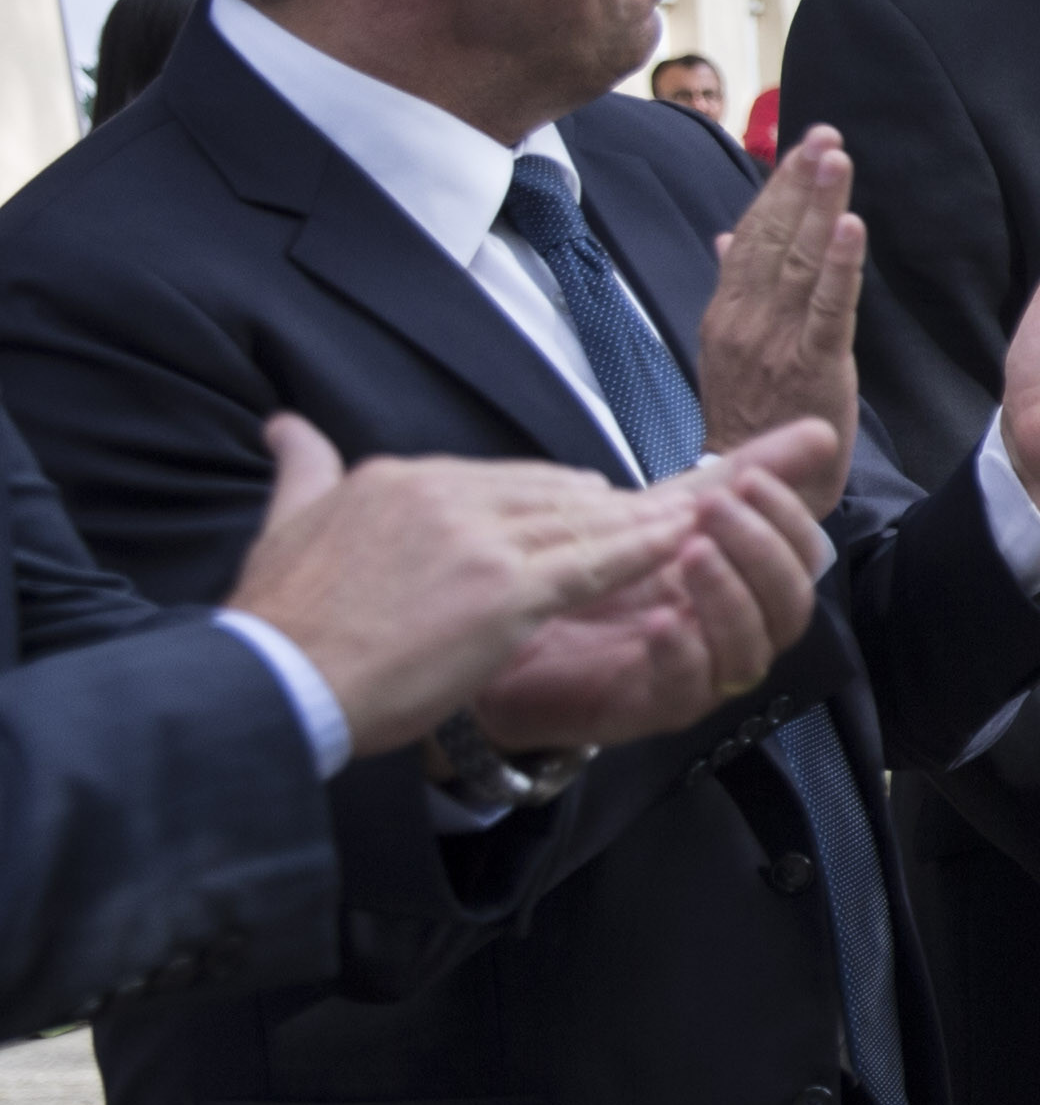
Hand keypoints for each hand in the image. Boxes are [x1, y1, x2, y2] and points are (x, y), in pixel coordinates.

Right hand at [226, 415, 703, 753]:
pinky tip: (684, 541)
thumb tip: (287, 426)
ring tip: (694, 518)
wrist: (279, 678)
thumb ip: (304, 470)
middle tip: (658, 513)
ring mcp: (480, 539)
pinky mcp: (507, 590)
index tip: (590, 504)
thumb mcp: (285, 523)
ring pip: (579, 522)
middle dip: (604, 507)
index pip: (501, 476)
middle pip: (549, 492)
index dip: (553, 495)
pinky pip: (595, 563)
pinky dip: (644, 550)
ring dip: (639, 521)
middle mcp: (444, 494)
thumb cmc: (282, 621)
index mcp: (399, 477)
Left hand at [469, 427, 840, 749]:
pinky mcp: (651, 709)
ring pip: (750, 652)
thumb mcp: (667, 512)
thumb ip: (743, 473)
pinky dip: (682, 653)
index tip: (752, 480)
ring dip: (728, 597)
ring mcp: (699, 675)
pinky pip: (688, 691)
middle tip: (714, 510)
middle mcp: (735, 633)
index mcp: (748, 586)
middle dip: (760, 553)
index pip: (804, 562)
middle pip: (789, 608)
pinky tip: (661, 620)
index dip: (788, 521)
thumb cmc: (598, 573)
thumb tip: (821, 432)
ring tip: (690, 553)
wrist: (512, 626)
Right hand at [692, 129, 866, 523]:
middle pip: (774, 236)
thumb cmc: (748, 415)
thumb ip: (732, 288)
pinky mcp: (813, 364)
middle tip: (824, 135)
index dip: (777, 188)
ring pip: (800, 261)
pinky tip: (852, 227)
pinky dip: (842, 265)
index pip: (752, 234)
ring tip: (835, 160)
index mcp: (726, 310)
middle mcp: (745, 317)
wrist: (751, 482)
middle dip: (800, 182)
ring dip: (820, 206)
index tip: (801, 146)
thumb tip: (726, 236)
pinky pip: (829, 307)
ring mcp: (776, 340)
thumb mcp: (727, 347)